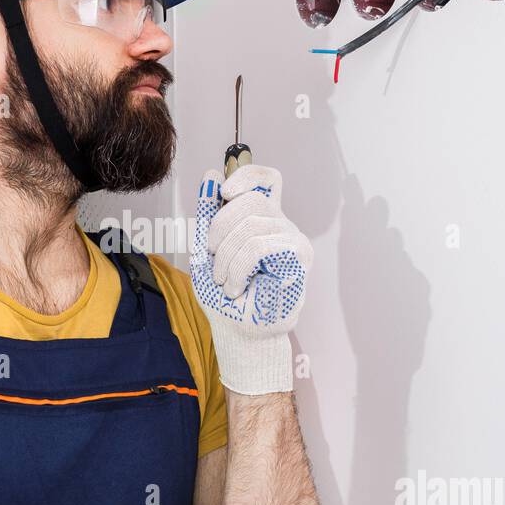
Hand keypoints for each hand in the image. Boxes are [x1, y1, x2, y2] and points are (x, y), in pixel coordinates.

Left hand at [190, 164, 313, 393]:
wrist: (237, 328)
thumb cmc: (224, 292)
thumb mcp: (206, 248)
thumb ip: (209, 214)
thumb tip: (210, 175)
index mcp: (262, 218)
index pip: (267, 179)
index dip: (246, 175)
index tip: (224, 193)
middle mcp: (282, 224)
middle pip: (252, 198)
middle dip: (220, 226)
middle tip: (212, 255)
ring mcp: (294, 239)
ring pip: (252, 224)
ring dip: (225, 257)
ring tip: (224, 280)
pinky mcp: (298, 258)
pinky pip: (258, 246)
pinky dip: (237, 268)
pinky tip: (236, 287)